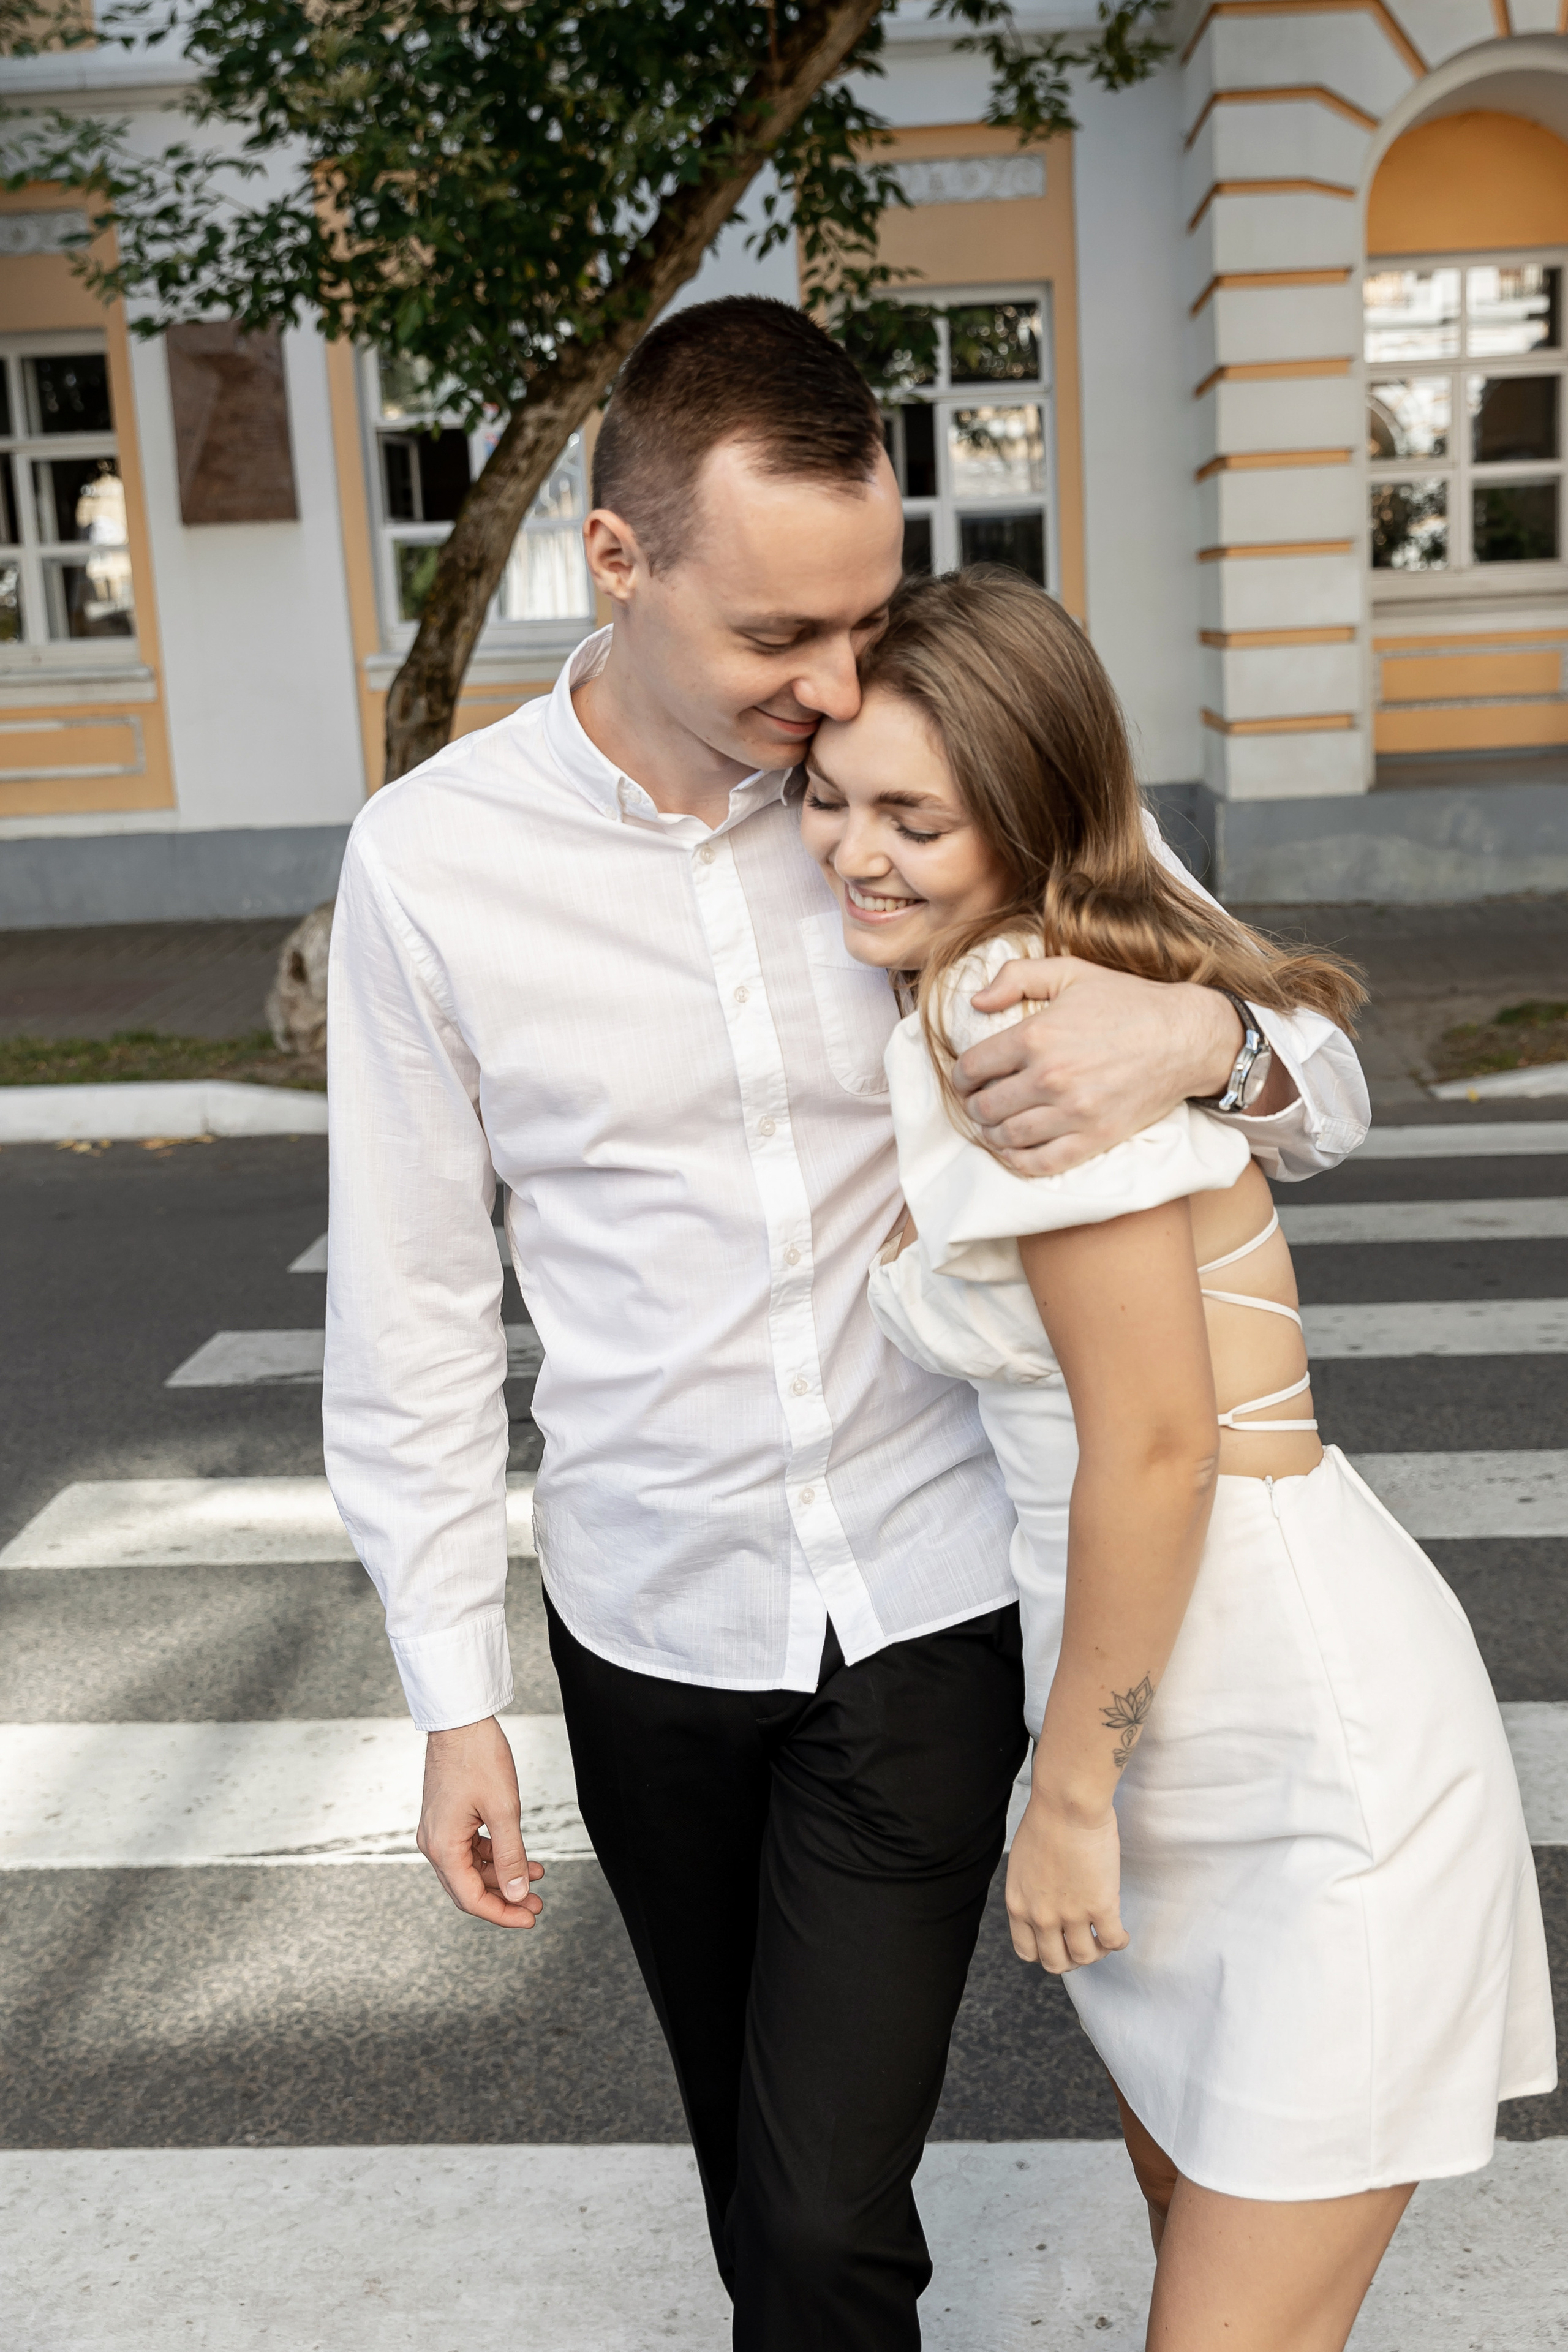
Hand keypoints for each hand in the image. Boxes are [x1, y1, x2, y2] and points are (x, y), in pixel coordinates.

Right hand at [417, 1716, 544, 1928]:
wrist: (460, 1720)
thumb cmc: (478, 1757)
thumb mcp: (504, 1809)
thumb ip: (511, 1856)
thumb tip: (518, 1894)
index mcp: (443, 1847)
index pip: (471, 1898)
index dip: (502, 1914)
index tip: (529, 1918)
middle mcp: (433, 1844)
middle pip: (468, 1888)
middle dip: (504, 1898)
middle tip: (536, 1904)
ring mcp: (438, 1831)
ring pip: (470, 1869)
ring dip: (502, 1876)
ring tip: (536, 1879)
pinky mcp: (446, 1819)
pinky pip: (469, 1850)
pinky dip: (494, 1856)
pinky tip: (521, 1857)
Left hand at [952, 957, 1267, 1175]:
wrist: (1185, 1036)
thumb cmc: (1127, 1002)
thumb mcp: (1071, 972)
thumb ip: (1018, 977)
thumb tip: (975, 1001)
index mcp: (1037, 1035)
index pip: (973, 1067)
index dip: (961, 1076)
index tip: (967, 1078)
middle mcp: (1050, 1077)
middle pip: (985, 1106)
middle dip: (974, 1105)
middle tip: (979, 1101)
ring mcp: (1073, 1112)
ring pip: (1008, 1136)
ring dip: (992, 1133)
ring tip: (995, 1124)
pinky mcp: (1096, 1137)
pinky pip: (1042, 1162)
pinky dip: (1019, 1161)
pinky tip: (1015, 1149)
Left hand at [1006, 1793, 1128, 1973]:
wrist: (1067, 1804)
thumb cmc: (1046, 1821)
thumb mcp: (1022, 1864)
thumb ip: (1030, 1891)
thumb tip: (1045, 1902)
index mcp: (1018, 1905)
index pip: (1027, 1952)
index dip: (1045, 1953)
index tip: (1059, 1943)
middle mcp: (1041, 1916)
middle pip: (1056, 1963)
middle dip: (1072, 1959)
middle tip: (1085, 1945)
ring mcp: (1071, 1915)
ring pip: (1086, 1957)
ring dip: (1097, 1952)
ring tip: (1105, 1938)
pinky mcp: (1100, 1906)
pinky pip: (1112, 1941)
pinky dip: (1119, 1942)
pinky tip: (1121, 1933)